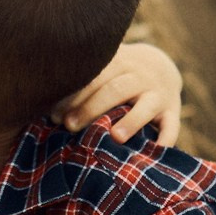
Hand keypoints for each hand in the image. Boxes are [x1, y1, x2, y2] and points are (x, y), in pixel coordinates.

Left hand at [58, 41, 182, 146]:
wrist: (161, 67)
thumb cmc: (117, 76)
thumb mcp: (103, 68)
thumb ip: (80, 81)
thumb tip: (43, 105)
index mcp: (117, 63)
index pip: (94, 76)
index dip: (74, 95)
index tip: (54, 114)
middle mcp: (139, 76)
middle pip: (116, 89)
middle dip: (91, 108)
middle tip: (70, 126)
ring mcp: (158, 94)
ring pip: (145, 106)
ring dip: (131, 121)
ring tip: (115, 136)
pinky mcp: (172, 111)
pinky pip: (171, 126)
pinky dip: (166, 139)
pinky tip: (156, 151)